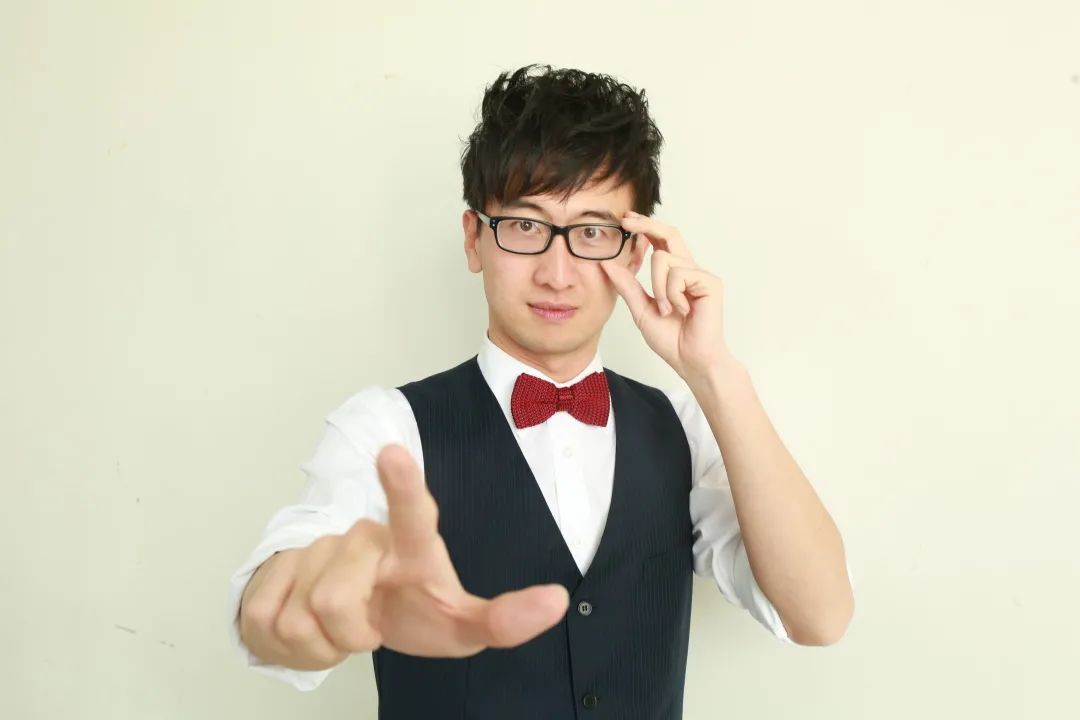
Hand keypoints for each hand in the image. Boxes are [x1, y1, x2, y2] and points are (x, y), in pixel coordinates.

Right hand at [239, 444, 569, 669]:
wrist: (341, 622)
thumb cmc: (410, 610)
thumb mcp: (462, 626)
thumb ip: (507, 618)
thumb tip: (558, 600)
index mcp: (410, 543)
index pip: (411, 512)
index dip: (402, 484)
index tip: (394, 453)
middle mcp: (361, 536)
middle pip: (339, 599)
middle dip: (351, 628)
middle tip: (368, 616)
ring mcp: (312, 550)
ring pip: (305, 613)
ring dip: (322, 634)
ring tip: (342, 615)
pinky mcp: (267, 572)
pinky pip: (271, 619)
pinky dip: (291, 638)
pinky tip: (307, 617)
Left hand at [601, 211, 738, 382]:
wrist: (690, 360)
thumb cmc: (671, 339)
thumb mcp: (641, 309)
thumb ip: (627, 286)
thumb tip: (607, 264)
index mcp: (674, 275)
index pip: (660, 242)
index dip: (645, 227)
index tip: (626, 219)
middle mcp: (689, 269)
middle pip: (669, 233)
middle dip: (647, 225)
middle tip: (626, 221)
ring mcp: (700, 274)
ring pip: (664, 258)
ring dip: (657, 287)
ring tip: (667, 309)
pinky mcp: (709, 282)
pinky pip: (678, 274)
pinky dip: (672, 294)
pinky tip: (682, 310)